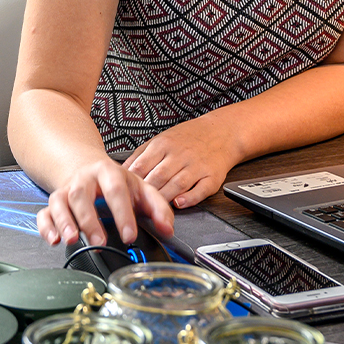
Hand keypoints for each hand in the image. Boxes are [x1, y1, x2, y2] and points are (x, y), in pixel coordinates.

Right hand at [37, 153, 174, 247]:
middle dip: (90, 219)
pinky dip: (46, 227)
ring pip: (60, 202)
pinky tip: (53, 240)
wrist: (89, 168)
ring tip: (71, 239)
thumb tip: (168, 230)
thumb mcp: (141, 189)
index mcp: (109, 171)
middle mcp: (84, 178)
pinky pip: (45, 213)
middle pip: (82, 195)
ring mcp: (67, 189)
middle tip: (99, 241)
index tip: (130, 235)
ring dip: (64, 221)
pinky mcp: (54, 202)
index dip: (123, 213)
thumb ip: (158, 208)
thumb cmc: (117, 183)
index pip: (116, 190)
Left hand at [124, 116, 240, 208]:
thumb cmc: (188, 138)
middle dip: (143, 195)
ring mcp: (196, 166)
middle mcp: (179, 155)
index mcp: (163, 144)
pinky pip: (200, 190)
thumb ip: (141, 155)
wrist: (222, 132)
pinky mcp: (211, 177)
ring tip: (151, 211)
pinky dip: (189, 198)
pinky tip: (179, 203)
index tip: (121, 196)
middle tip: (132, 210)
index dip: (129, 183)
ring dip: (162, 199)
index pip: (141, 166)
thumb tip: (121, 172)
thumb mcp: (161, 138)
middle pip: (157, 177)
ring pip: (176, 184)